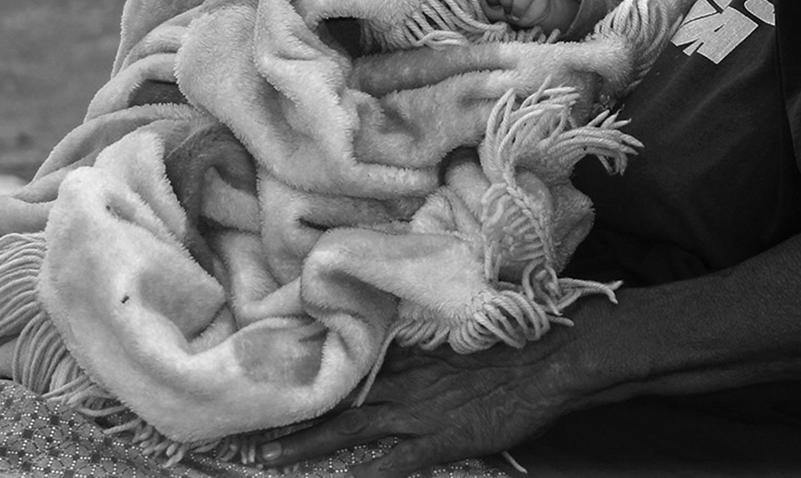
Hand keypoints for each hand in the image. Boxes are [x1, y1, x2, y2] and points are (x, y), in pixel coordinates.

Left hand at [256, 342, 574, 476]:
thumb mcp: (469, 336)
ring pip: (352, 429)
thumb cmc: (517, 342)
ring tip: (268, 457)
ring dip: (309, 444)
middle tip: (250, 431)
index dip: (316, 378)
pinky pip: (395, 462)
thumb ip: (436, 345)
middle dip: (296, 417)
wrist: (550, 359)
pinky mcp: (441, 440)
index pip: (353, 368)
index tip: (280, 380)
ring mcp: (421, 412)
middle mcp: (407, 383)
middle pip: (340, 402)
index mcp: (413, 356)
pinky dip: (365, 474)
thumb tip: (418, 342)